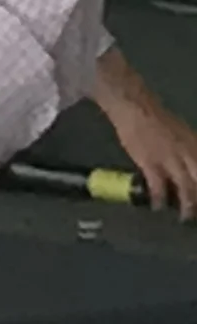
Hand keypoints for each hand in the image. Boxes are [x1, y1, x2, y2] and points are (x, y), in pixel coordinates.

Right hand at [98, 62, 196, 219]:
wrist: (134, 106)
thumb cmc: (155, 118)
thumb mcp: (181, 133)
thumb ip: (189, 150)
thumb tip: (192, 167)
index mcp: (196, 146)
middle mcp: (189, 154)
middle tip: (196, 212)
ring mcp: (170, 159)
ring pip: (186, 189)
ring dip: (187, 206)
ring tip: (184, 217)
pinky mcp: (151, 163)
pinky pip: (159, 187)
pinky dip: (160, 199)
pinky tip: (158, 206)